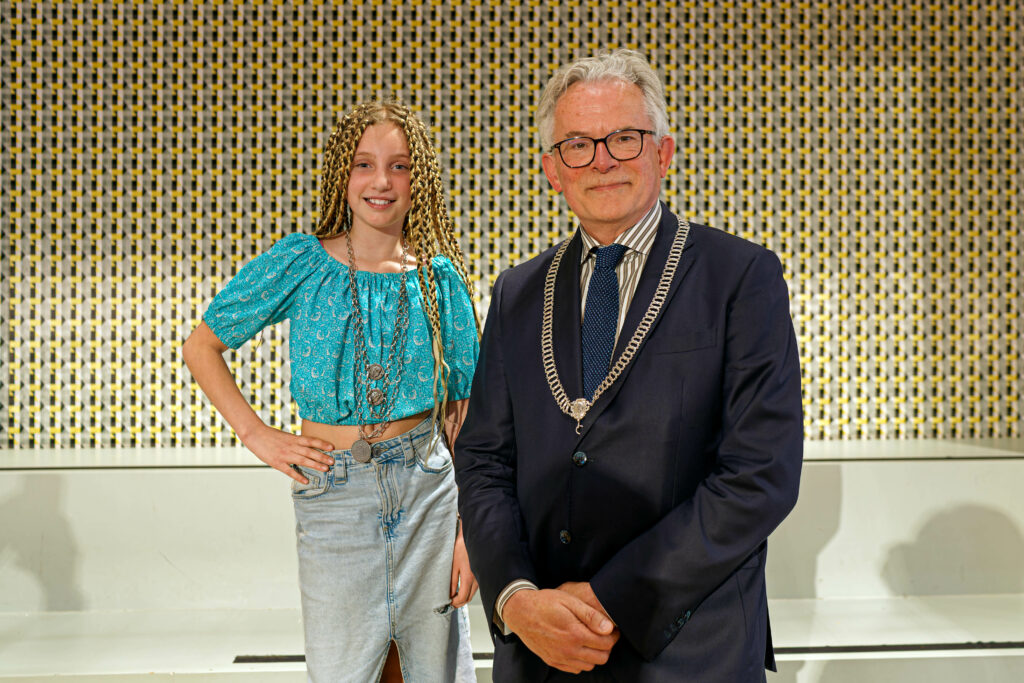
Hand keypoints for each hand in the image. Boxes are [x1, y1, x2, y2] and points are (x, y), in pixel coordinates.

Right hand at [241, 424, 334, 483]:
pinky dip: (298, 476)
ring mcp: (285, 455)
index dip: (322, 444)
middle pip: (310, 452)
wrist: (255, 435)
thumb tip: (306, 447)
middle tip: (332, 461)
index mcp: (294, 439)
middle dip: (322, 457)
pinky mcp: (277, 463)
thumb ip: (295, 442)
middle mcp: (291, 446)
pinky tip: (306, 481)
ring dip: (315, 465)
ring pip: (303, 460)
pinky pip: (290, 471)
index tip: (332, 447)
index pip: (311, 440)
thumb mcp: (286, 436)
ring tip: (325, 469)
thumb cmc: (270, 435)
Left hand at [450, 524, 477, 607]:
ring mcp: (481, 576)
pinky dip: (469, 590)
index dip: (454, 603)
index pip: (462, 598)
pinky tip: (462, 587)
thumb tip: (449, 594)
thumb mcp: (453, 564)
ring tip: (454, 595)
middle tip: (450, 602)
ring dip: (464, 596)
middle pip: (468, 598)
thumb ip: (452, 581)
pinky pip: (476, 586)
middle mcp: (478, 579)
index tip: (447, 603)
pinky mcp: (482, 572)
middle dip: (459, 602)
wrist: (475, 535)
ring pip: (473, 593)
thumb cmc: (462, 547)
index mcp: (469, 578)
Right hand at [502, 588, 618, 672]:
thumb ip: (590, 615)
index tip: (612, 629)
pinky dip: (581, 661)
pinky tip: (578, 648)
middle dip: (607, 647)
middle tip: (604, 635)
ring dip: (594, 655)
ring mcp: (560, 657)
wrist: (520, 612)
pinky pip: (575, 669)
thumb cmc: (544, 602)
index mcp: (575, 634)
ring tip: (591, 640)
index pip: (606, 643)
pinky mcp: (552, 661)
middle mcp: (568, 650)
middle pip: (601, 658)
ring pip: (589, 665)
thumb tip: (609, 628)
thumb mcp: (569, 601)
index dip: (613, 636)